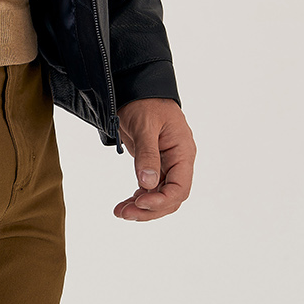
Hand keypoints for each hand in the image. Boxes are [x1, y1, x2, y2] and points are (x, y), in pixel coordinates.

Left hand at [113, 97, 195, 220]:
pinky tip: (126, 203)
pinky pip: (151, 188)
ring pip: (160, 196)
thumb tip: (147, 184)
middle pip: (170, 197)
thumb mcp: (145, 126)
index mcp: (183, 152)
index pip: (180, 187)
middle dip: (149, 209)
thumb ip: (147, 154)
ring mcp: (167, 165)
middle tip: (124, 213)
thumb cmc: (145, 103)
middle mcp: (178, 162)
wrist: (137, 90)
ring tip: (120, 212)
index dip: (161, 200)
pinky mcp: (154, 165)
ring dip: (142, 207)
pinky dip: (139, 198)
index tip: (140, 203)